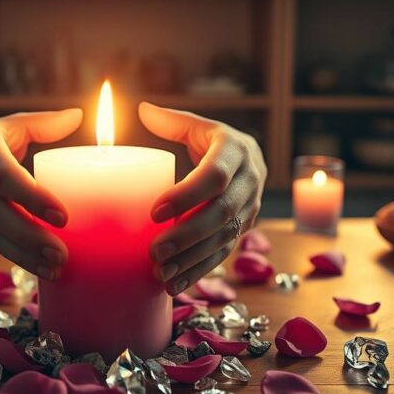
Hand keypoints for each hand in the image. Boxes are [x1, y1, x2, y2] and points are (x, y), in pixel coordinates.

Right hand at [0, 109, 82, 280]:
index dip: (31, 197)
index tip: (63, 217)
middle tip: (61, 253)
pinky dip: (16, 256)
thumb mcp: (20, 123)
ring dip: (22, 254)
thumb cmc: (3, 135)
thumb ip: (48, 123)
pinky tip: (41, 268)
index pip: (3, 174)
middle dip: (28, 235)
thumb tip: (77, 115)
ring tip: (55, 268)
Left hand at [139, 102, 266, 294]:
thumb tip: (141, 109)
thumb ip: (170, 121)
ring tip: (160, 272)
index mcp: (236, 150)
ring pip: (224, 238)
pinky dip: (199, 271)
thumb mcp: (197, 126)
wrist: (249, 159)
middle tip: (154, 250)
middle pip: (221, 213)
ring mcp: (251, 208)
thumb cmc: (212, 140)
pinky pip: (224, 253)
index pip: (215, 176)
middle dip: (187, 235)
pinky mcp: (245, 229)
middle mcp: (250, 180)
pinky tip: (175, 284)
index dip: (187, 195)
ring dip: (192, 259)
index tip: (155, 211)